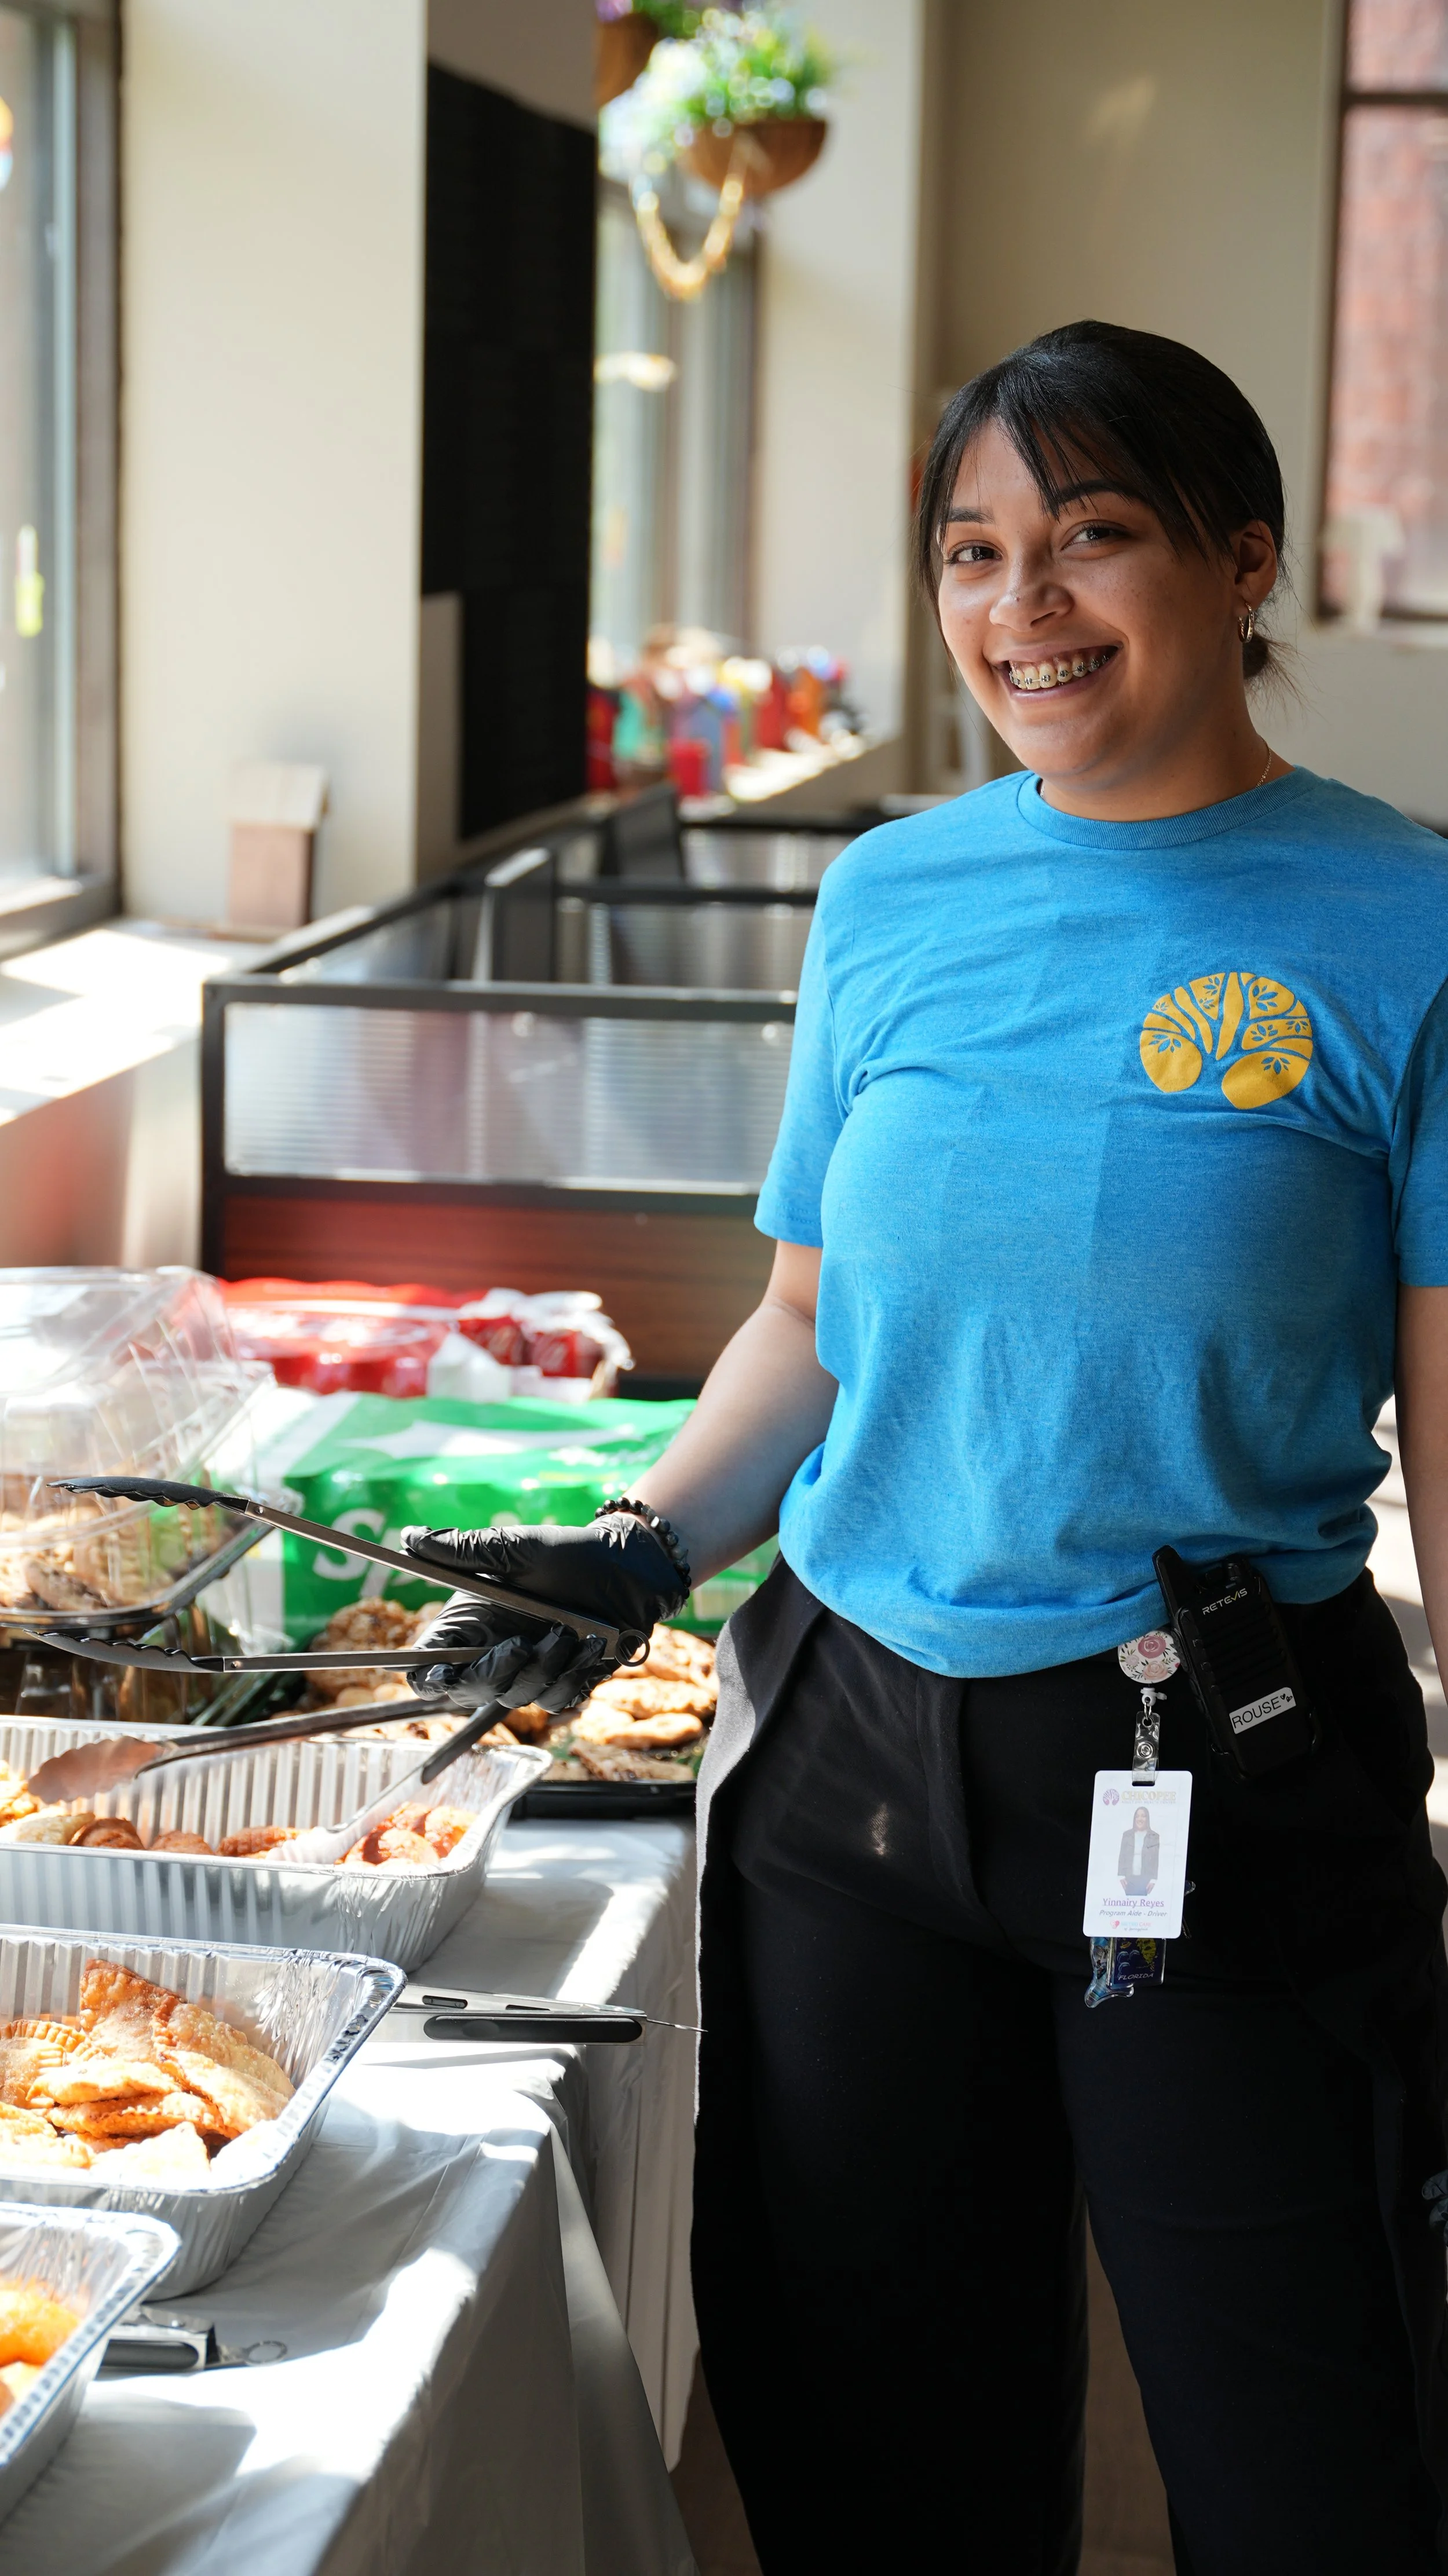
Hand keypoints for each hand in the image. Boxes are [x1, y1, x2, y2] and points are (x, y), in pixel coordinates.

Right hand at [400, 1515, 687, 1713]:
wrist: (629, 1567)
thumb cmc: (568, 1552)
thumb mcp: (514, 1548)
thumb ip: (463, 1551)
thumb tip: (408, 1537)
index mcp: (471, 1623)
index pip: (429, 1667)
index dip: (428, 1679)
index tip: (444, 1675)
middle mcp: (493, 1652)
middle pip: (468, 1692)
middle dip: (495, 1674)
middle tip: (522, 1644)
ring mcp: (529, 1671)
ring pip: (516, 1697)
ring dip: (544, 1669)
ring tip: (570, 1632)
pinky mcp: (563, 1682)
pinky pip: (555, 1701)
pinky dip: (573, 1678)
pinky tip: (592, 1648)